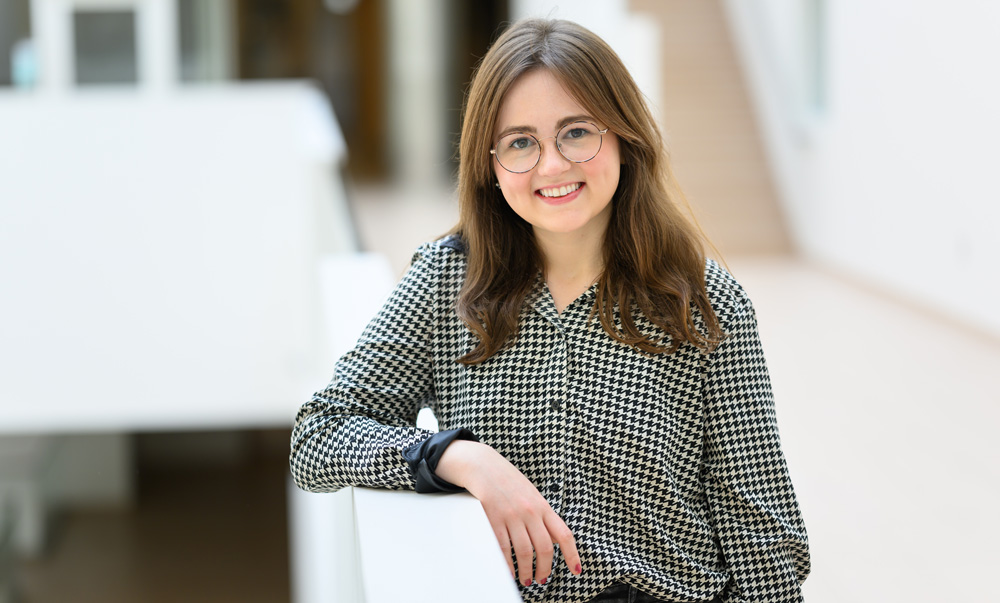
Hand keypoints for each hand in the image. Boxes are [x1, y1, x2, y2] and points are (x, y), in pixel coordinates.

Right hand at [436, 440, 581, 586]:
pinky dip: (508, 565)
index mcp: (543, 506)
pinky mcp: (494, 519)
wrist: (484, 466)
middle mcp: (530, 512)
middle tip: (542, 579)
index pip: (564, 534)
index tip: (576, 570)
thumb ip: (544, 516)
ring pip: (525, 552)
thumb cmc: (509, 482)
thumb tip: (556, 539)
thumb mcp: (533, 495)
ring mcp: (512, 515)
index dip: (572, 555)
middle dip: (545, 569)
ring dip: (526, 571)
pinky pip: (504, 548)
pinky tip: (510, 571)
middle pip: (544, 548)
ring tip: (526, 579)